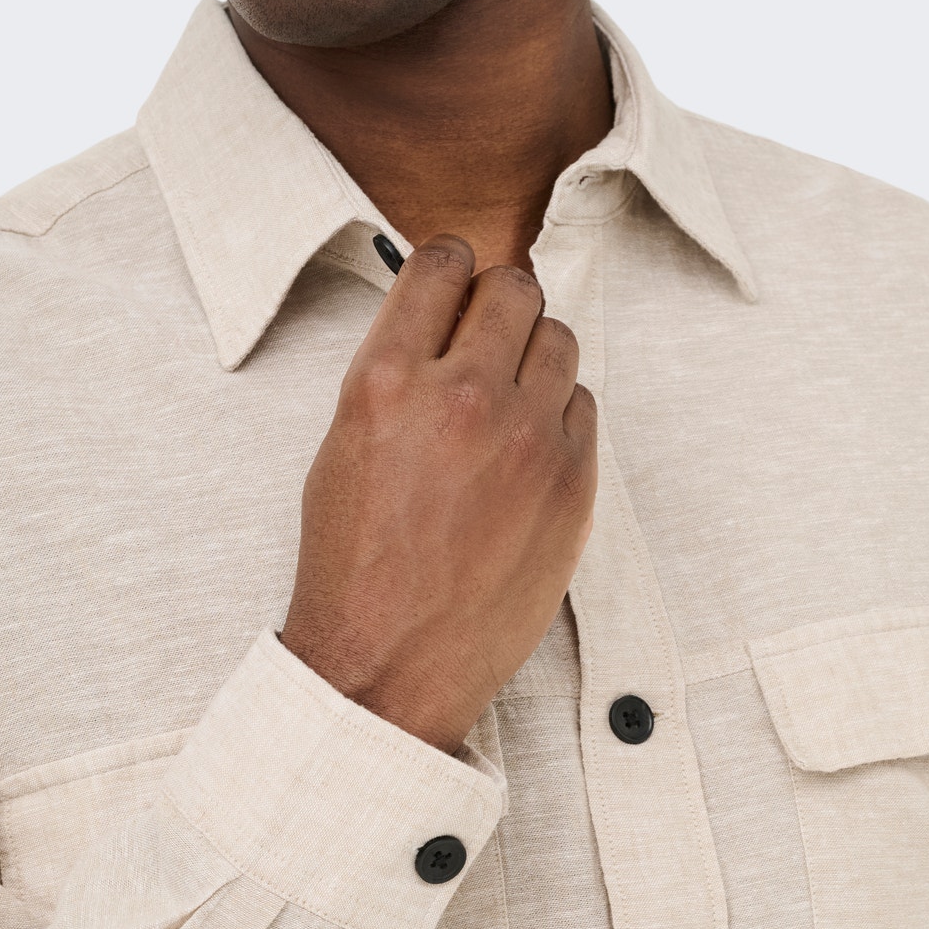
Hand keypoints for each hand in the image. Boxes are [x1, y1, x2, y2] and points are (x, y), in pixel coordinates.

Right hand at [280, 234, 597, 752]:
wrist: (391, 664)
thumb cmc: (355, 570)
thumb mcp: (343, 450)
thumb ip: (393, 376)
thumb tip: (439, 326)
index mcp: (387, 382)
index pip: (441, 264)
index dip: (449, 267)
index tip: (454, 281)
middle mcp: (463, 398)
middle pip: (514, 289)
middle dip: (497, 304)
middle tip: (485, 338)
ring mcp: (527, 440)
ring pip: (560, 340)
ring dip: (535, 355)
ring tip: (507, 400)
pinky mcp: (573, 483)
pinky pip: (585, 405)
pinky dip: (560, 413)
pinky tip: (528, 450)